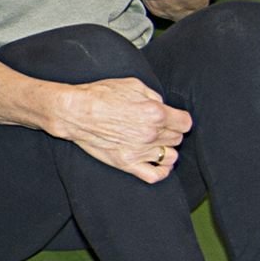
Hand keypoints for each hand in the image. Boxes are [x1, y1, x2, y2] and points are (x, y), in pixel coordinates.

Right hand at [52, 76, 192, 180]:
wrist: (74, 112)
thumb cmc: (100, 95)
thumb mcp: (132, 84)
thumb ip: (154, 96)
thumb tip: (162, 106)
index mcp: (156, 113)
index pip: (185, 123)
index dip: (179, 119)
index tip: (172, 118)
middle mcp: (151, 133)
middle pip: (177, 139)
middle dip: (169, 132)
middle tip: (155, 127)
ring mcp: (139, 151)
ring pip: (170, 156)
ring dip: (165, 149)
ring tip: (154, 143)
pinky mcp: (126, 163)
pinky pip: (155, 175)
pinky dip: (161, 171)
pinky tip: (156, 162)